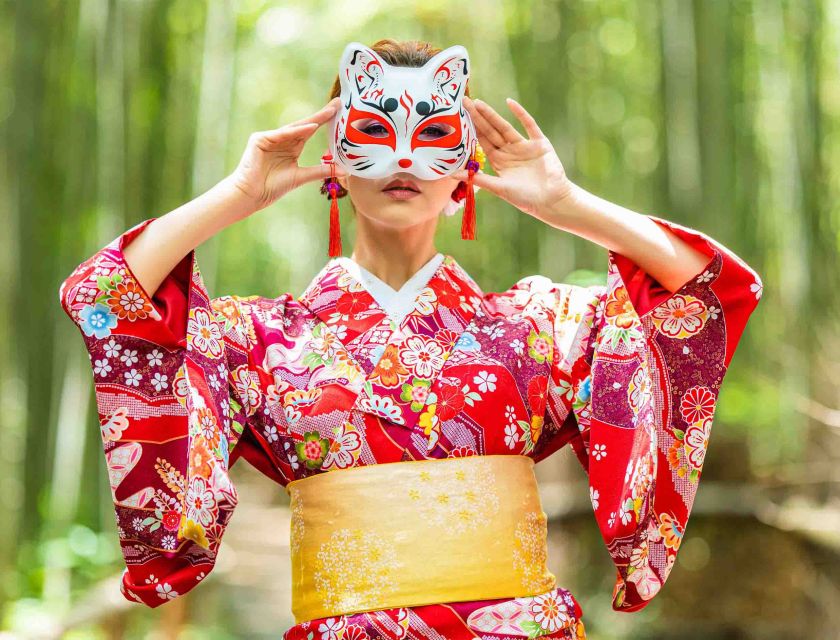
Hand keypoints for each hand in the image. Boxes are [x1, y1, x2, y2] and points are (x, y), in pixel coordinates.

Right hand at [226, 97, 347, 214]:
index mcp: (292, 146)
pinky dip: (296, 131)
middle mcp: (282, 139)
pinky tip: (311, 127)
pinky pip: (282, 134)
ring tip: (330, 112)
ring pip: (295, 128)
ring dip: (313, 120)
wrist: (251, 196)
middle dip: (322, 114)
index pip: (311, 130)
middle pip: (305, 125)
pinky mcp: (260, 139)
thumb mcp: (301, 177)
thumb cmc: (272, 187)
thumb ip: (321, 171)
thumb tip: (346, 171)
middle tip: (338, 103)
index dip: (325, 121)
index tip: (340, 111)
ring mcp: (270, 138)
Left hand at [453, 96, 573, 220]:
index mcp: (499, 161)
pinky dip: (521, 114)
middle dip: (478, 118)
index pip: (482, 142)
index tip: (459, 117)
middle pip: (491, 131)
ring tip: (479, 103)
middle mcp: (510, 151)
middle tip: (464, 102)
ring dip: (492, 115)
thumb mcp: (499, 188)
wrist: (551, 201)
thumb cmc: (525, 199)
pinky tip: (509, 103)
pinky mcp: (539, 143)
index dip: (471, 130)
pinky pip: (529, 125)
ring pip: (505, 127)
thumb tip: (453, 174)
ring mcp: (524, 146)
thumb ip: (478, 178)